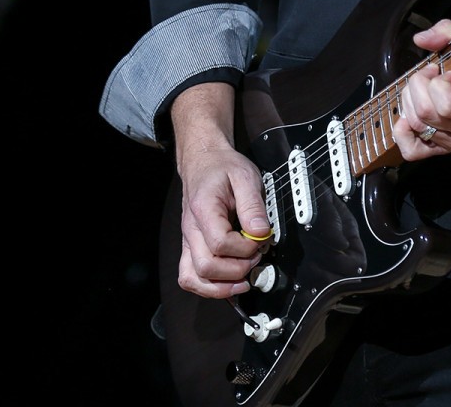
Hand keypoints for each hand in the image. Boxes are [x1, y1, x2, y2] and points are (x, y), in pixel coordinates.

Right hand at [172, 83, 271, 299]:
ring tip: (244, 279)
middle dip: (237, 270)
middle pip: (206, 267)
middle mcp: (191, 229)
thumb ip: (253, 205)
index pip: (220, 243)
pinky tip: (229, 284)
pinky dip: (209, 287)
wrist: (204, 162)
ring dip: (221, 286)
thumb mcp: (245, 176)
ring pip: (194, 279)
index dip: (244, 249)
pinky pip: (190, 278)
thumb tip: (261, 233)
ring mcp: (188, 241)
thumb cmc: (223, 169)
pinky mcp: (190, 249)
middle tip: (256, 258)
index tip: (260, 241)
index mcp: (204, 209)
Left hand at [394, 19, 450, 160]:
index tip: (447, 72)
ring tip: (425, 88)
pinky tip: (409, 115)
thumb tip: (420, 39)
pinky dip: (402, 132)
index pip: (447, 104)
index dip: (438, 83)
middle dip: (418, 86)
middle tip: (431, 75)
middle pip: (425, 113)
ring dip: (410, 100)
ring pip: (416, 125)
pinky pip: (413, 150)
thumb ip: (449, 32)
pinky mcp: (446, 150)